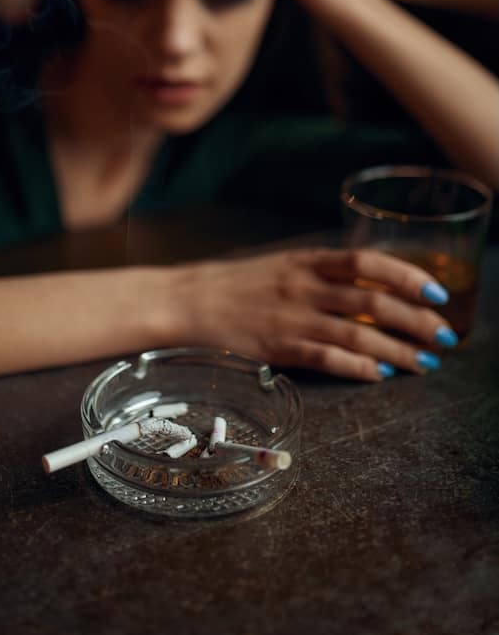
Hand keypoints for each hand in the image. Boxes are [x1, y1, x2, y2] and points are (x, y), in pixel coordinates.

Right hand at [183, 247, 454, 380]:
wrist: (189, 301)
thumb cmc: (237, 284)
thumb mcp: (283, 266)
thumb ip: (323, 273)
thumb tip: (372, 286)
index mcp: (307, 261)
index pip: (368, 261)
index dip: (407, 276)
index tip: (437, 292)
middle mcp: (304, 286)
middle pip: (373, 300)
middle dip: (416, 320)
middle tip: (444, 336)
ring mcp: (292, 318)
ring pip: (358, 333)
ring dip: (398, 349)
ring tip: (425, 363)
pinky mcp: (279, 347)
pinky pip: (327, 358)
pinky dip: (358, 366)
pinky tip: (380, 374)